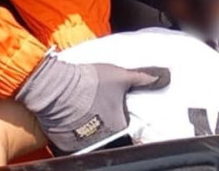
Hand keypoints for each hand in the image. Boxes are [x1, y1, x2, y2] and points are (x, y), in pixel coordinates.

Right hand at [16, 56, 168, 152]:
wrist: (55, 87)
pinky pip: (72, 140)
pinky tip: (70, 115)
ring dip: (88, 126)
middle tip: (95, 104)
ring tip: (81, 108)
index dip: (119, 113)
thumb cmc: (89, 82)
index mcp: (120, 125)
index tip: (110, 105)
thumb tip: (163, 77)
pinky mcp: (65, 144)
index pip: (125, 124)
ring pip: (90, 136)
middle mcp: (104, 139)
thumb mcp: (120, 76)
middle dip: (103, 120)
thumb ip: (142, 78)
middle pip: (107, 131)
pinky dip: (72, 131)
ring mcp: (83, 143)